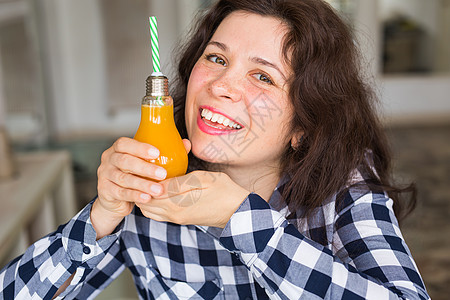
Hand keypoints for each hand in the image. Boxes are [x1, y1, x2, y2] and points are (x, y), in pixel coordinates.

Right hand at [93, 137, 190, 237]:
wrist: (115, 198)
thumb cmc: (134, 174)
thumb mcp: (145, 163)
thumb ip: (164, 153)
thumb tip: (186, 144)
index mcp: (118, 149)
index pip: (124, 143)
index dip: (140, 147)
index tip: (157, 152)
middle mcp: (109, 160)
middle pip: (125, 161)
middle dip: (145, 168)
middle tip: (162, 174)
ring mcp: (104, 175)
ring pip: (124, 178)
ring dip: (143, 184)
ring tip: (159, 190)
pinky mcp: (105, 190)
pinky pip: (120, 192)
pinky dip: (135, 195)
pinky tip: (147, 198)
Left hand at [135, 171, 249, 227]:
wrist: (237, 211)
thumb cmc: (224, 191)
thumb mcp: (203, 180)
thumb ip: (178, 182)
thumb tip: (157, 183)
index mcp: (177, 205)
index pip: (148, 192)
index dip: (143, 178)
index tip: (144, 164)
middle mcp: (173, 215)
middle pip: (145, 202)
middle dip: (141, 187)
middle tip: (145, 169)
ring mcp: (176, 219)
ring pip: (149, 209)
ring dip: (147, 196)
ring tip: (152, 179)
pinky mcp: (180, 219)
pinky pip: (158, 213)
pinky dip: (154, 202)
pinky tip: (161, 189)